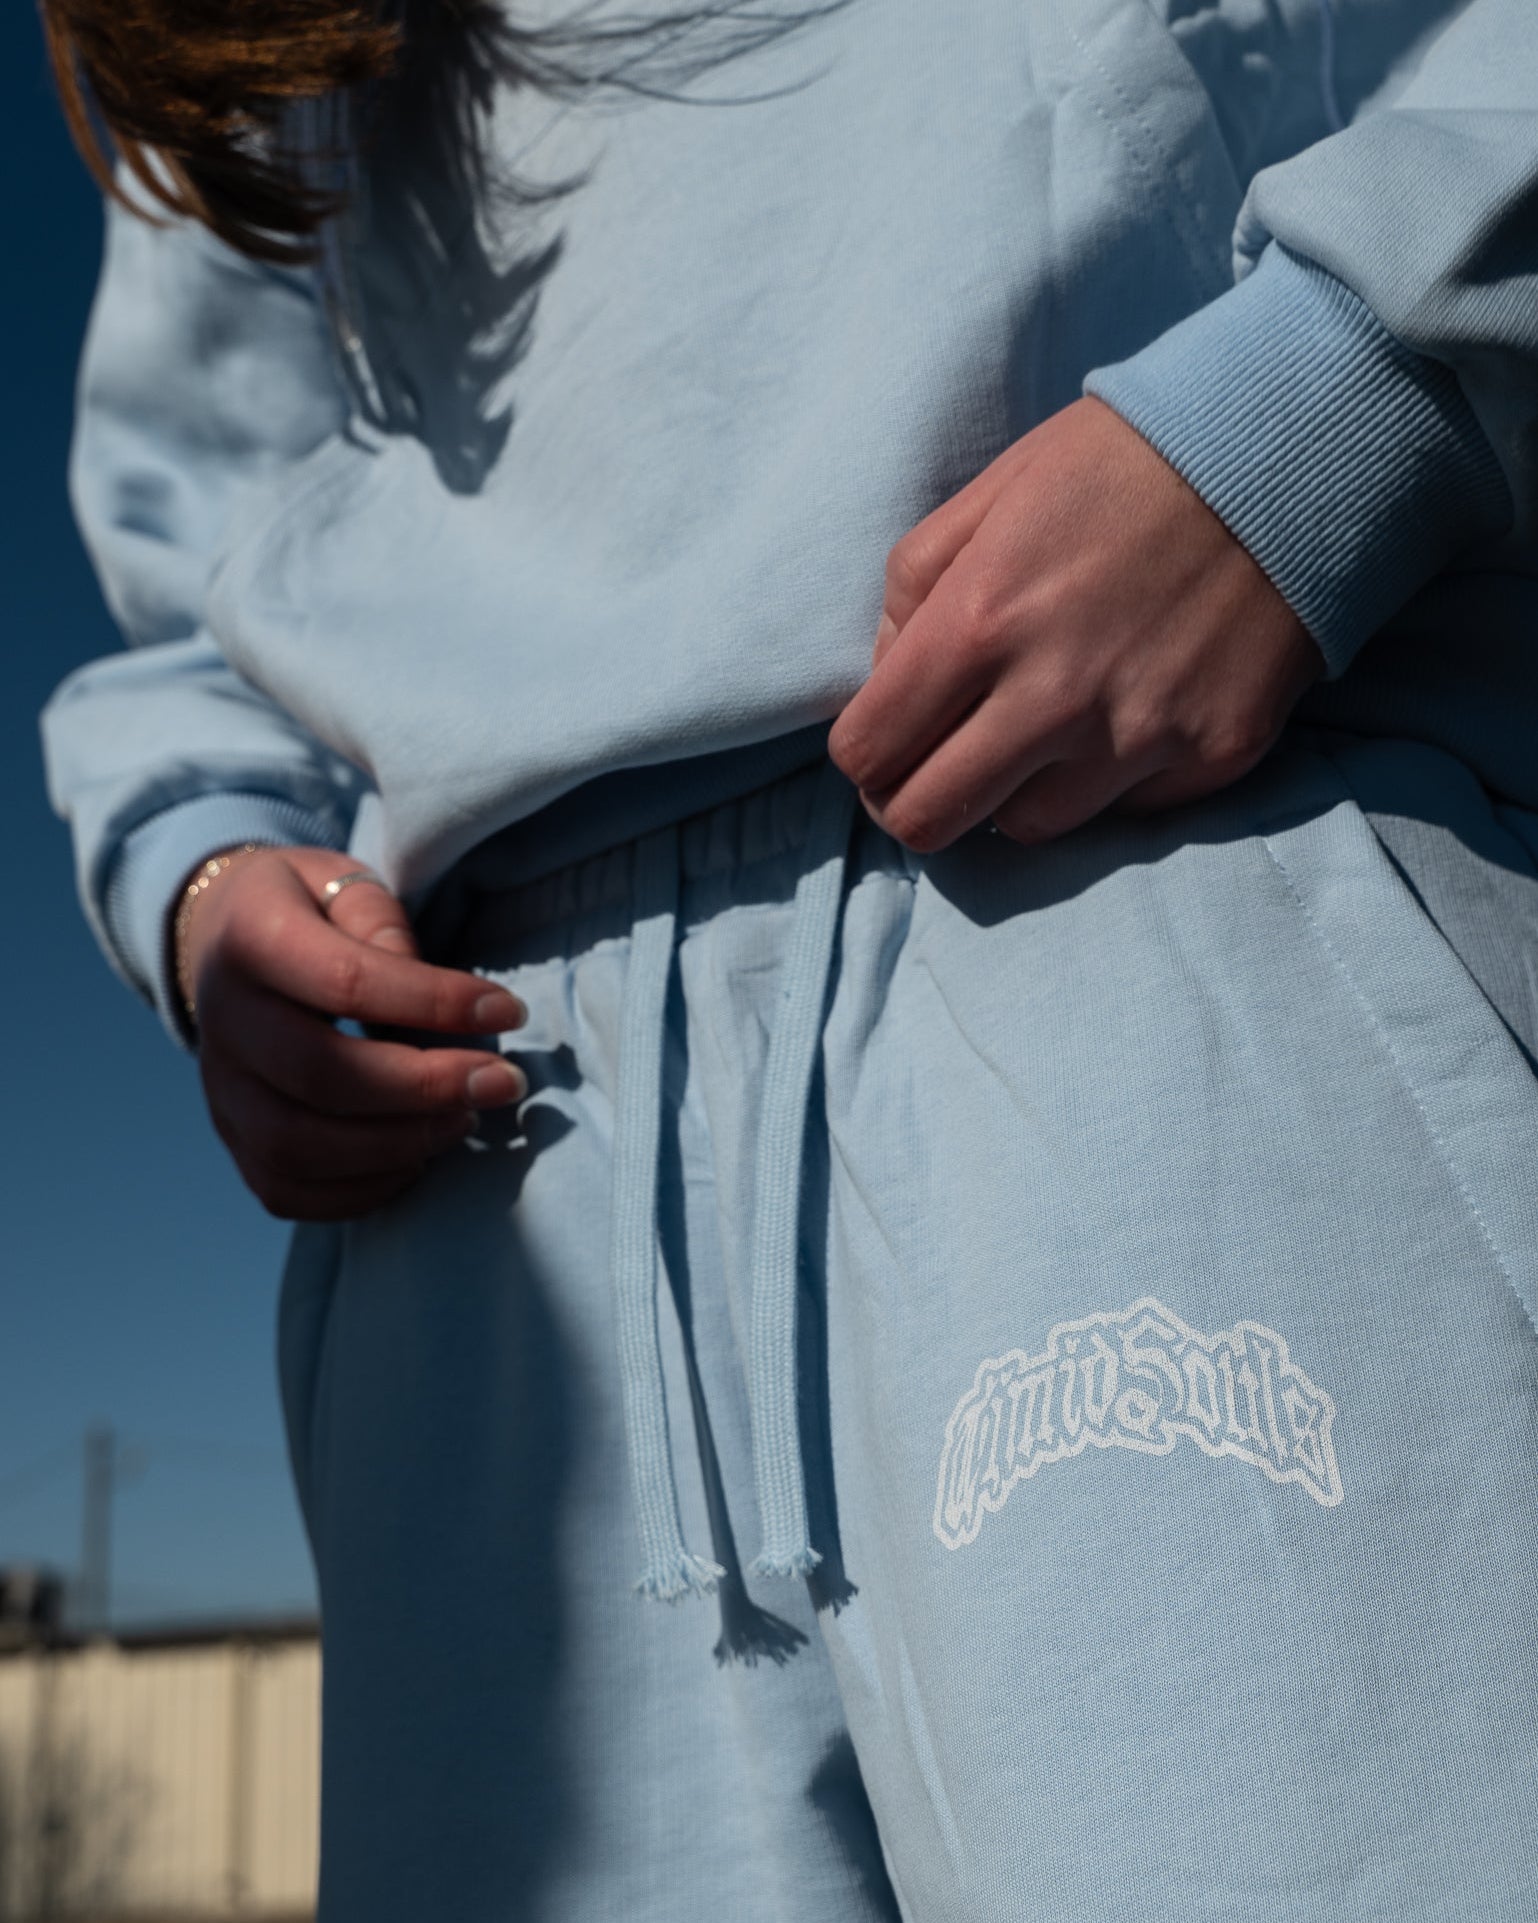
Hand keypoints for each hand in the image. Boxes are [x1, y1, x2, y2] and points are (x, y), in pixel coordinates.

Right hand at [177, 846, 526, 1220]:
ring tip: (463, 1121)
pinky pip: (286, 1189)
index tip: (508, 1012)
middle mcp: (223, 1021)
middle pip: (321, 1075)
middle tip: (501, 1083)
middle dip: (427, 1088)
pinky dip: (360, 1190)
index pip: (345, 982)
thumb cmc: (308, 911)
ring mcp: (220, 1088)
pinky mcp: (232, 1138)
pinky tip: (415, 1158)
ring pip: (299, 1146)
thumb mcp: (341, 884)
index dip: (435, 1003)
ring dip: (398, 1145)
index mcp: (250, 940)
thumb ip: (384, 924)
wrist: (220, 944)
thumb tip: (437, 996)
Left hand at [828, 397, 1323, 851]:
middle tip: (937, 765)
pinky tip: (1129, 708)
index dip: (865, 754)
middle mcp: (1053, 697)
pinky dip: (1109, 776)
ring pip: (1025, 829)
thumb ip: (914, 591)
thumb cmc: (1122, 463)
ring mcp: (1138, 738)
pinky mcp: (1212, 757)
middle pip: (928, 823)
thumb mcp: (990, 494)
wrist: (1290, 447)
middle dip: (914, 799)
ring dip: (1015, 790)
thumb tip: (888, 682)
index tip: (886, 737)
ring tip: (1045, 725)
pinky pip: (1123, 811)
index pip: (869, 753)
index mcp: (979, 623)